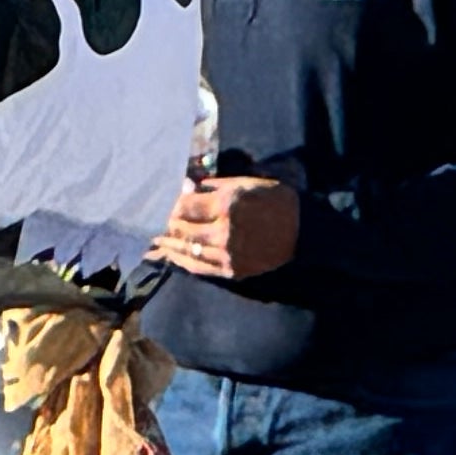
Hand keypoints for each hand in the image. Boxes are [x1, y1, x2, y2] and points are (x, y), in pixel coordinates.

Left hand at [151, 171, 301, 281]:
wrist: (303, 232)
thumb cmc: (275, 200)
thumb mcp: (247, 183)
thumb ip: (215, 185)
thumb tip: (188, 185)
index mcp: (228, 205)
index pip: (185, 206)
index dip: (171, 204)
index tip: (163, 202)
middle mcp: (224, 231)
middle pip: (182, 228)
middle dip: (165, 224)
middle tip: (152, 221)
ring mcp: (226, 254)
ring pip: (186, 250)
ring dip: (167, 245)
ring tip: (153, 240)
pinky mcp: (231, 271)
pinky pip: (198, 267)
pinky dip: (181, 261)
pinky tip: (170, 256)